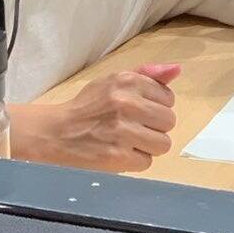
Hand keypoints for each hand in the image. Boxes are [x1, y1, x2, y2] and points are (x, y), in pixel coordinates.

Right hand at [45, 63, 180, 172]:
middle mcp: (127, 102)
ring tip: (128, 141)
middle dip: (154, 127)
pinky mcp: (118, 156)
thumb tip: (176, 70)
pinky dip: (135, 160)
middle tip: (134, 127)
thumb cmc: (88, 106)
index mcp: (127, 80)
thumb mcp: (113, 81)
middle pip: (169, 121)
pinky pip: (147, 162)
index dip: (155, 107)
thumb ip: (146, 75)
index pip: (168, 98)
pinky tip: (120, 153)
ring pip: (162, 144)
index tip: (139, 111)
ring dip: (148, 146)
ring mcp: (123, 131)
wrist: (57, 133)